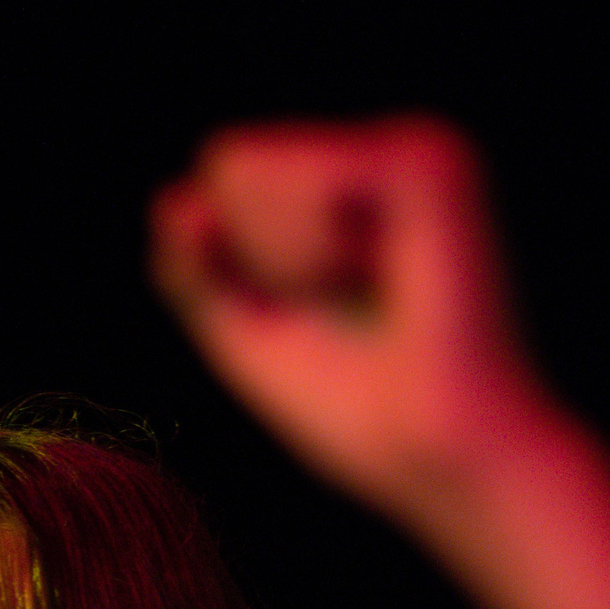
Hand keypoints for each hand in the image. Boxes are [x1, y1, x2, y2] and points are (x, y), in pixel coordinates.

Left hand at [151, 117, 572, 545]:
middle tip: (345, 311)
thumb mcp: (248, 335)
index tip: (316, 317)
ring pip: (243, 165)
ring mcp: (412, 148)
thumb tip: (170, 199)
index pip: (224, 181)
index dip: (236, 265)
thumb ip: (197, 267)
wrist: (440, 460)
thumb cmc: (362, 417)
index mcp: (356, 191)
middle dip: (255, 258)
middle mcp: (385, 155)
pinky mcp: (424, 161)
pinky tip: (381, 281)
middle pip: (227, 163)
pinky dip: (308, 251)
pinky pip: (295, 179)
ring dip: (281, 259)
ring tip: (367, 298)